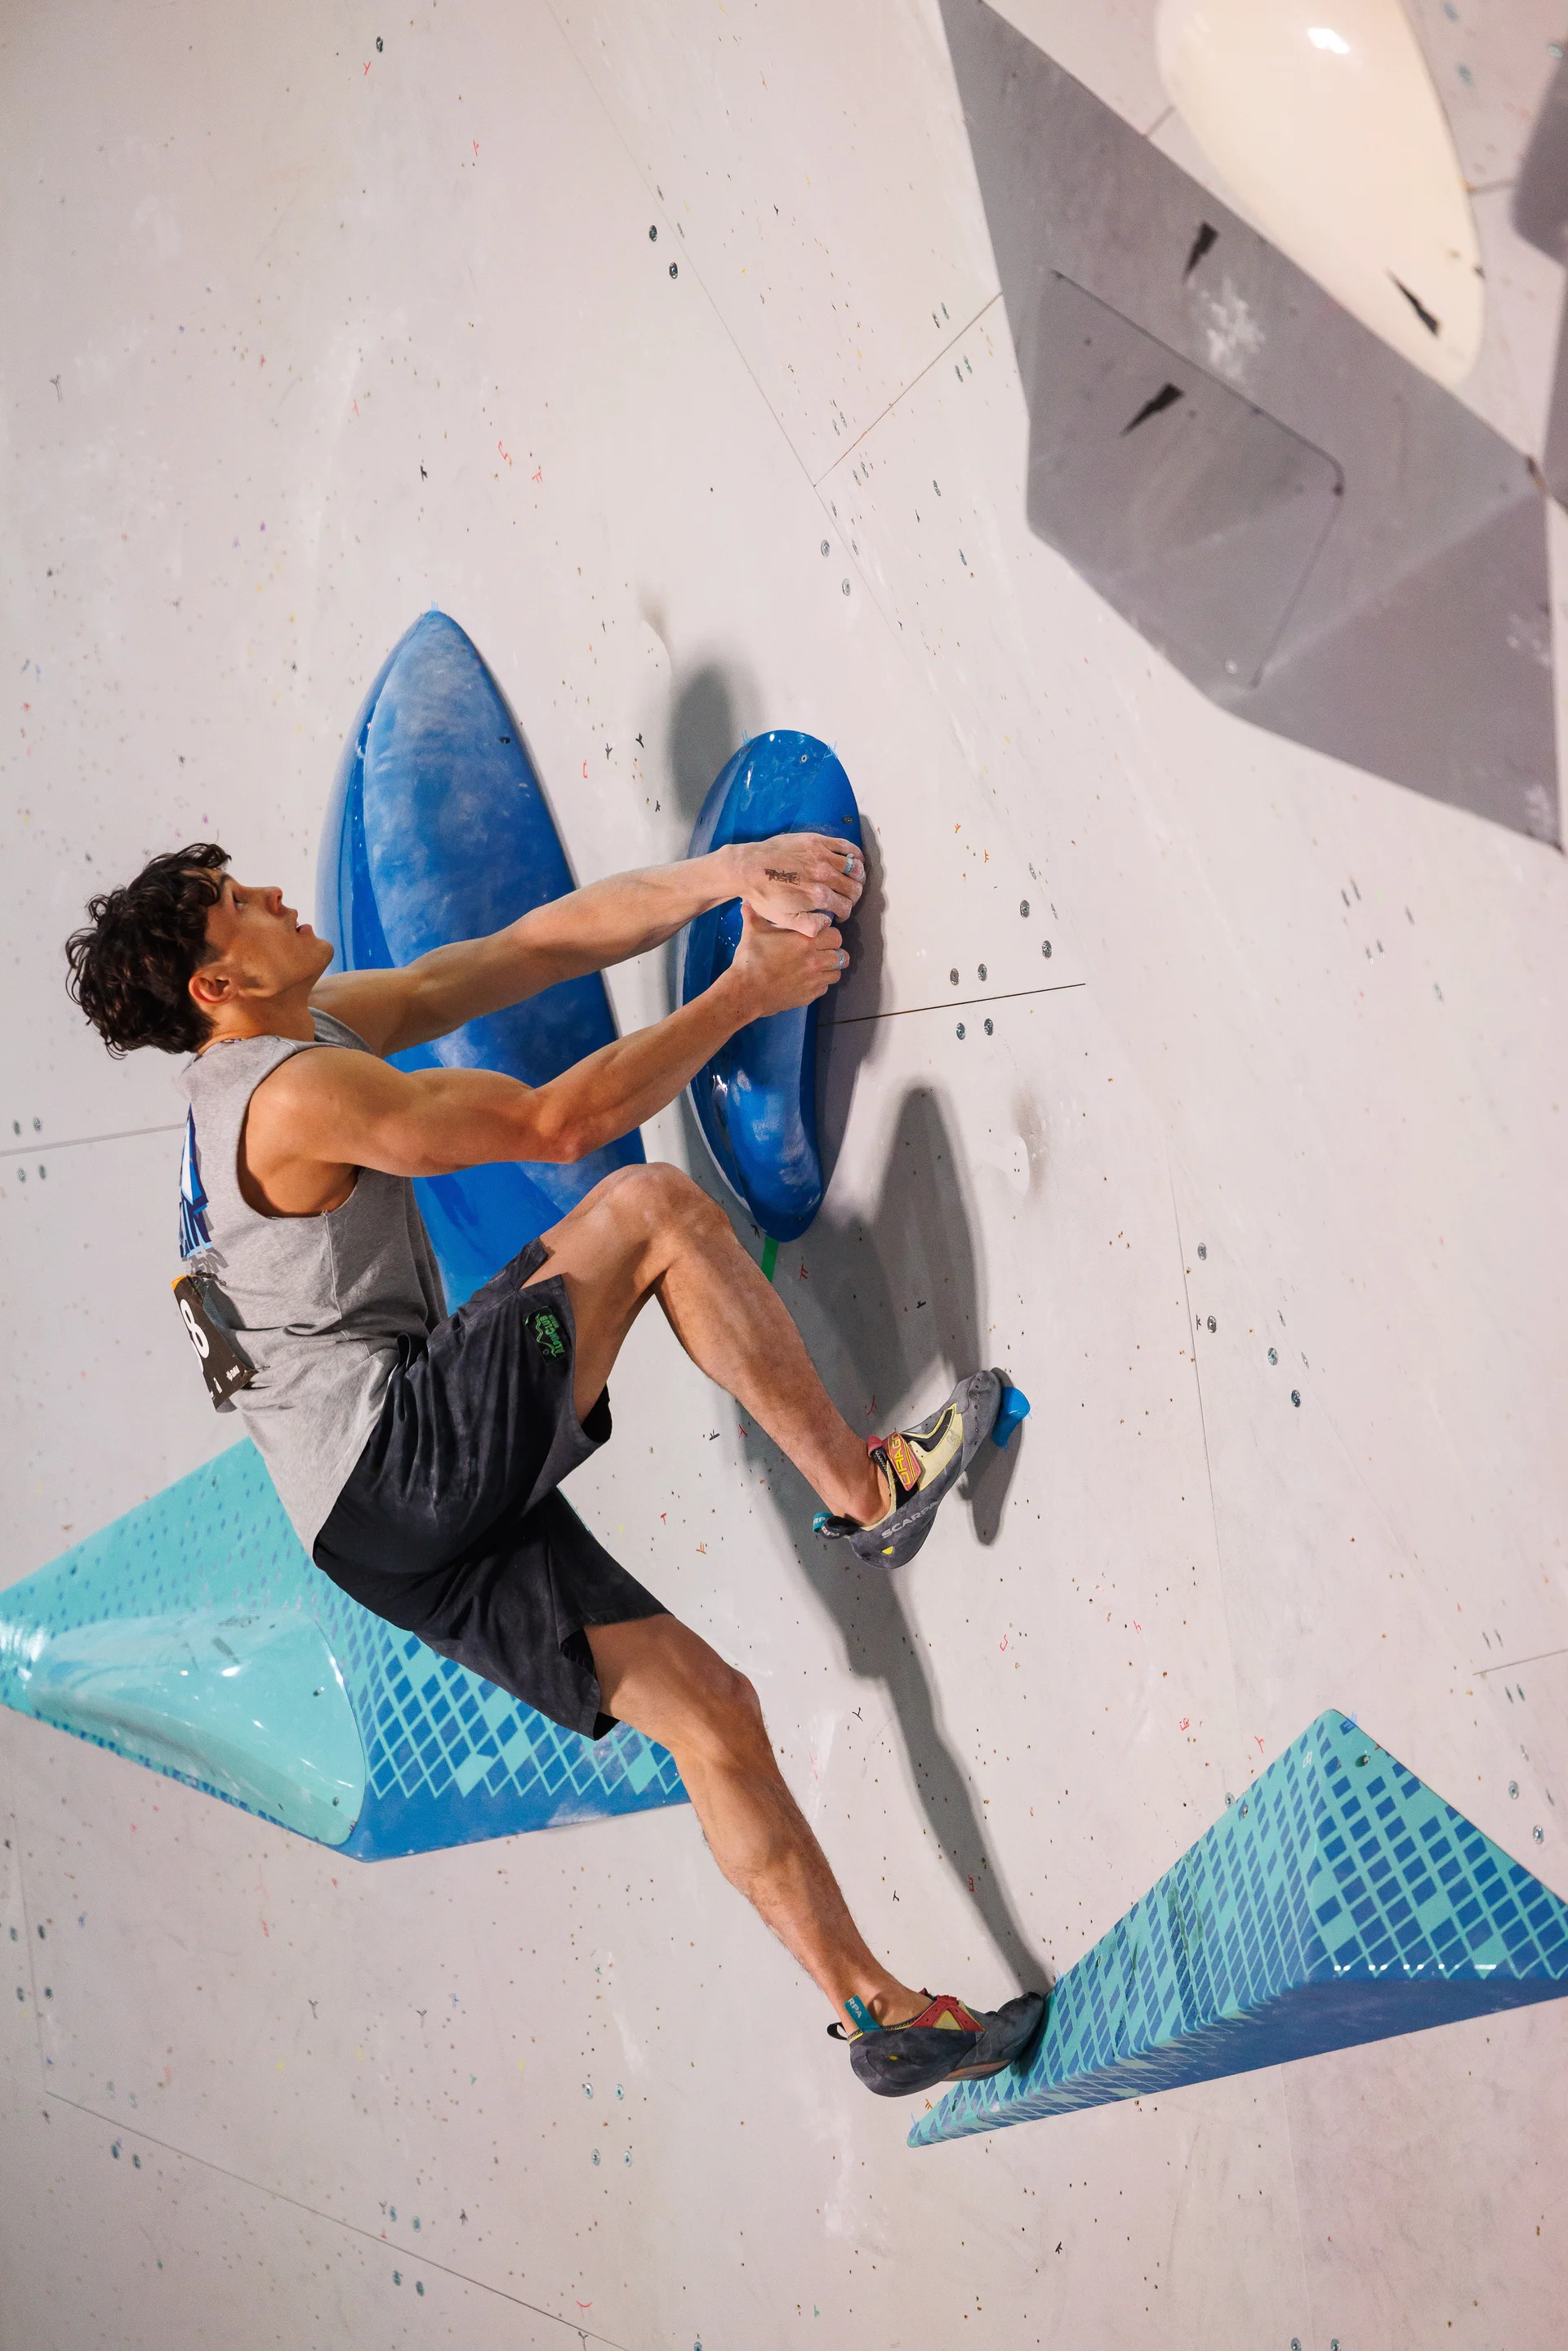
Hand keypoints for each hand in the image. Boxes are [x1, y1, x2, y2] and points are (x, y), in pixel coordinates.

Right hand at [726, 902, 847, 1018]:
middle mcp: (815, 960)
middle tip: (822, 951)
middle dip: (834, 952)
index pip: (836, 935)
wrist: (746, 991)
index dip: (829, 934)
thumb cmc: (750, 960)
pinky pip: (825, 988)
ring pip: (836, 973)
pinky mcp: (810, 996)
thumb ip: (754, 914)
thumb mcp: (752, 931)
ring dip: (830, 968)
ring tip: (818, 966)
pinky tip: (808, 979)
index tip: (820, 935)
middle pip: (842, 955)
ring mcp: (814, 980)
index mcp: (806, 941)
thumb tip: (748, 902)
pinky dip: (820, 983)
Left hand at [727, 832, 864, 936]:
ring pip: (854, 867)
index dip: (845, 913)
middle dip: (853, 897)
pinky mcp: (817, 841)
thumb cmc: (765, 895)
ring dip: (857, 877)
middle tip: (845, 898)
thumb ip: (810, 926)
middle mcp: (824, 875)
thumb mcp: (784, 920)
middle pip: (854, 888)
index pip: (846, 906)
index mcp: (818, 896)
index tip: (839, 914)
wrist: (748, 868)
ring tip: (851, 881)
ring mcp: (822, 856)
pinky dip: (854, 855)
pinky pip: (846, 846)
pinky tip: (853, 861)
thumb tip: (829, 923)